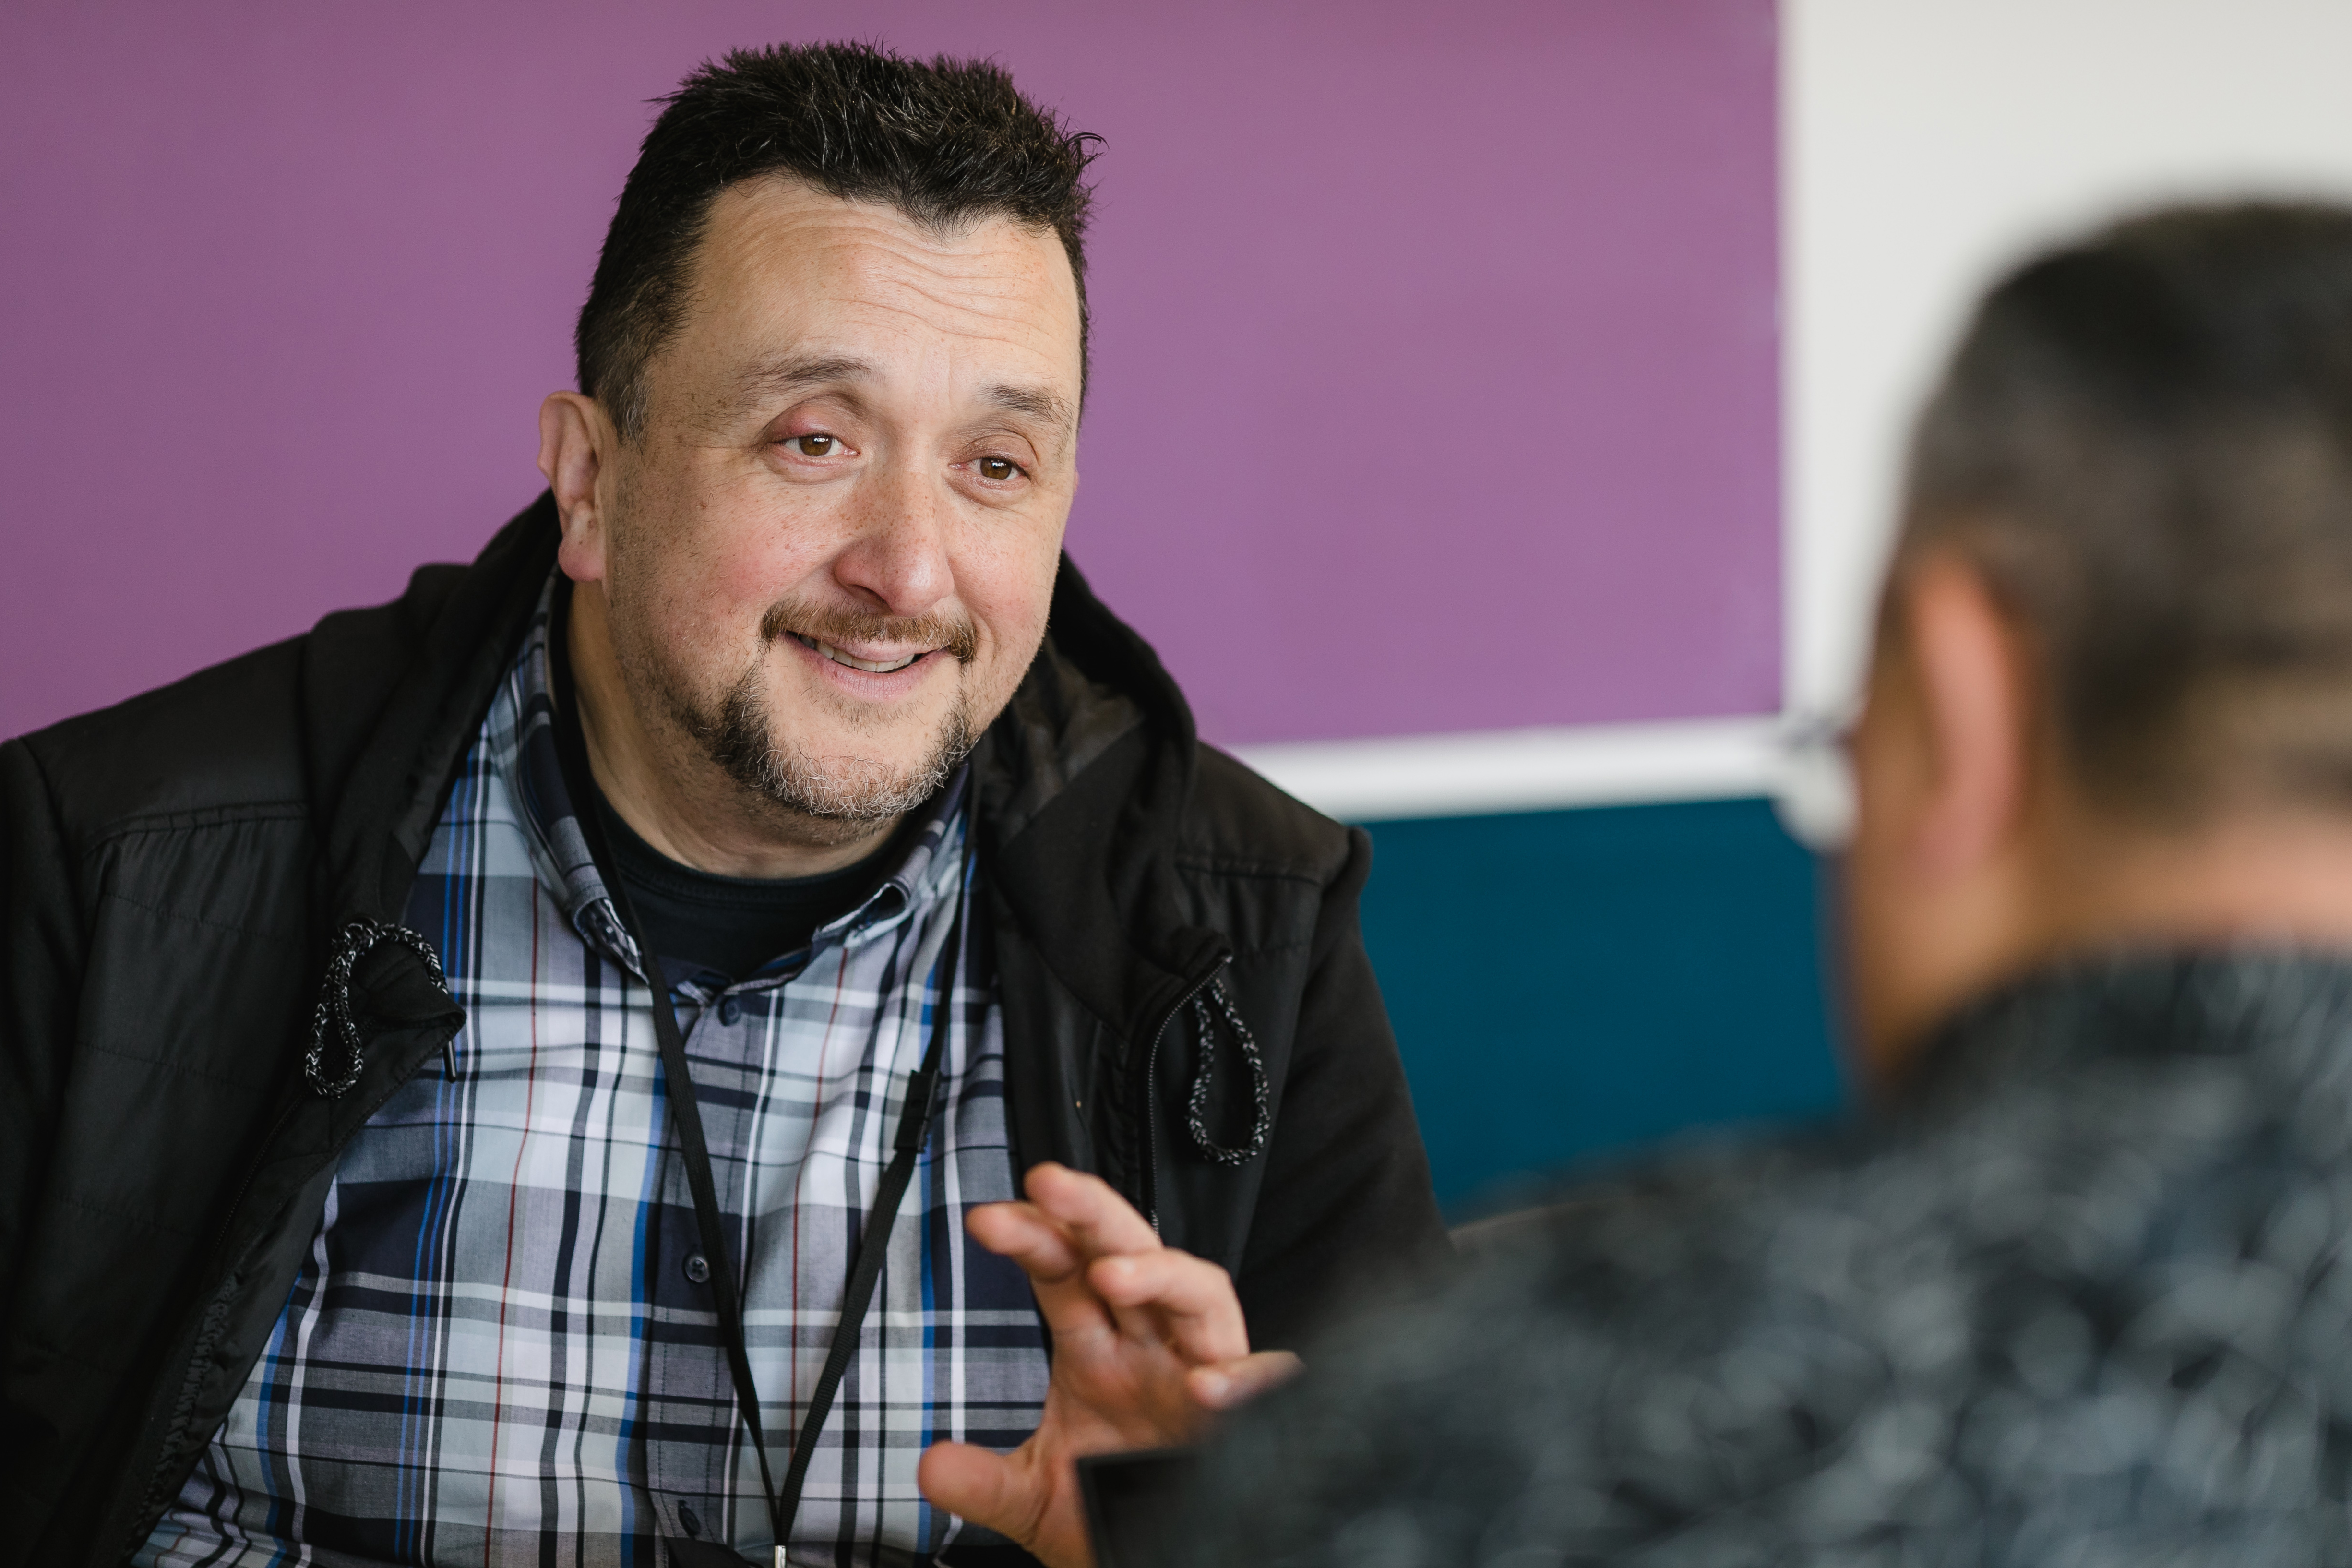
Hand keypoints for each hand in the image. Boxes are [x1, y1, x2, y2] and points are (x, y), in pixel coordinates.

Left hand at [915, 1163, 1299, 1567]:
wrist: (1160, 1562)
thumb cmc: (1110, 1514)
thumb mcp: (1036, 1500)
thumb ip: (984, 1482)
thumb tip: (928, 1466)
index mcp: (1098, 1351)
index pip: (1064, 1270)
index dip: (1032, 1236)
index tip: (987, 1220)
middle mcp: (1150, 1347)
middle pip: (1129, 1253)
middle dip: (1092, 1214)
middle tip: (1047, 1184)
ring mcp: (1200, 1373)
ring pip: (1198, 1293)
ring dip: (1159, 1274)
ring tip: (1112, 1275)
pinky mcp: (1244, 1419)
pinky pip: (1262, 1381)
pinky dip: (1245, 1376)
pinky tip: (1210, 1382)